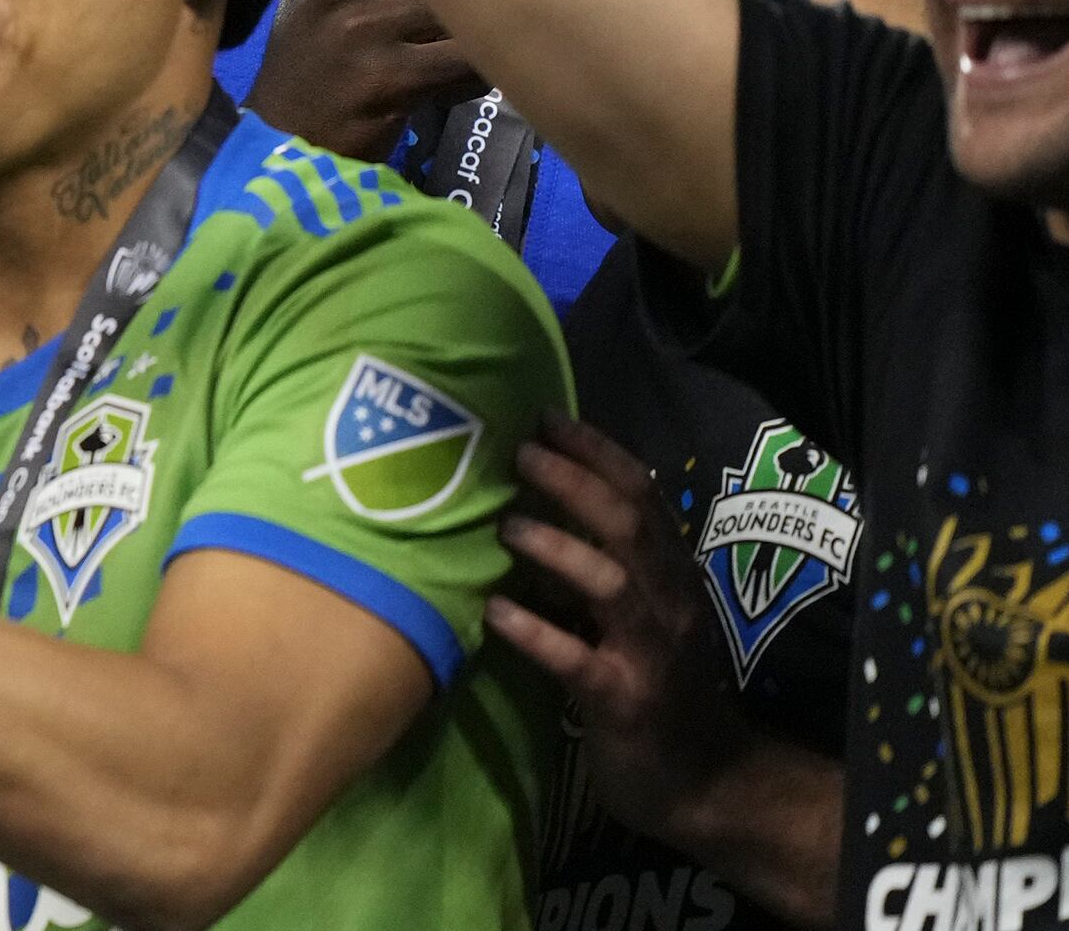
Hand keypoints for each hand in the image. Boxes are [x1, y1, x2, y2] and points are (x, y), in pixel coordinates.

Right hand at [246, 0, 484, 161]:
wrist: (286, 128)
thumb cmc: (322, 47)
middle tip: (457, 25)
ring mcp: (358, 24)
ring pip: (460, 12)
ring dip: (474, 36)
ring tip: (452, 56)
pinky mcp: (383, 75)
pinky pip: (462, 63)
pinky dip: (471, 77)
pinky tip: (448, 85)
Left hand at [483, 415, 751, 844]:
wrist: (704, 784)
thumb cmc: (656, 686)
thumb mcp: (638, 615)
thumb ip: (601, 562)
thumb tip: (528, 501)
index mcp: (670, 576)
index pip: (642, 496)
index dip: (596, 452)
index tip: (546, 416)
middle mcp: (668, 605)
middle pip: (626, 526)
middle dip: (572, 482)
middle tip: (518, 452)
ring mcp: (651, 654)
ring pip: (610, 584)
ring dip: (556, 548)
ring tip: (507, 527)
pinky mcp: (625, 702)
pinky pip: (578, 661)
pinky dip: (536, 632)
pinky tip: (495, 611)